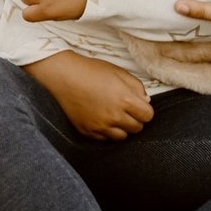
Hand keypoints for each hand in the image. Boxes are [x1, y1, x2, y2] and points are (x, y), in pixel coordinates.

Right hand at [26, 50, 154, 139]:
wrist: (63, 75)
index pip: (147, 116)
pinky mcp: (87, 131)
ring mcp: (99, 126)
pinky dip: (106, 132)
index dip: (145, 110)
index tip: (139, 106)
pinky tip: (101, 119)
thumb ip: (137, 87)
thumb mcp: (118, 72)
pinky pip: (104, 139)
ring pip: (122, 137)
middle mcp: (113, 116)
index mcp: (124, 99)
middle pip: (137, 128)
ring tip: (114, 116)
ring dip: (122, 128)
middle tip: (126, 109)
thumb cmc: (91, 71)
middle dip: (135, 119)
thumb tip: (146, 101)